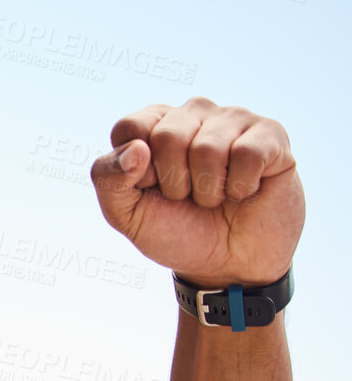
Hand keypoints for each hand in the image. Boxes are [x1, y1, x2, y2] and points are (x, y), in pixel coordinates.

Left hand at [90, 97, 303, 288]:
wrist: (227, 266)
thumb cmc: (175, 232)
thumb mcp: (126, 215)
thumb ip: (109, 180)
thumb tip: (136, 148)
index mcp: (153, 126)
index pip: (131, 127)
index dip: (138, 172)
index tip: (151, 190)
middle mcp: (193, 114)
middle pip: (168, 136)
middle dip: (175, 183)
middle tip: (188, 197)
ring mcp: (234, 119)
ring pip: (208, 147)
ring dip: (209, 190)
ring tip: (217, 196)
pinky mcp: (271, 134)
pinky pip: (248, 154)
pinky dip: (241, 187)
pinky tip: (245, 190)